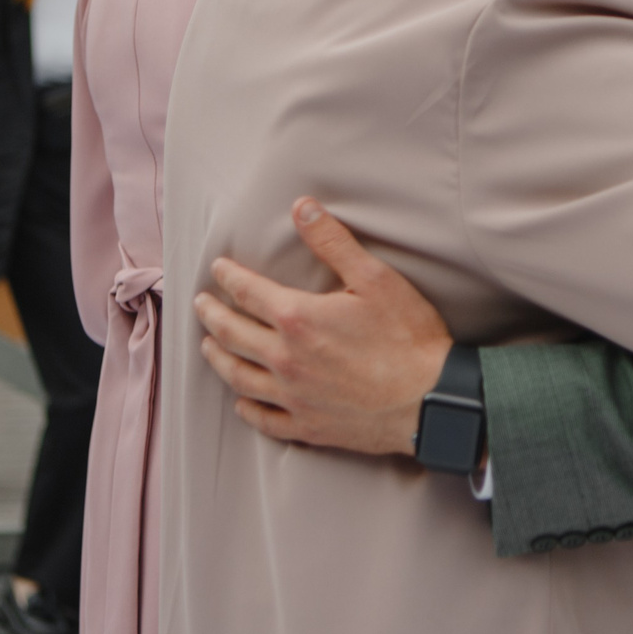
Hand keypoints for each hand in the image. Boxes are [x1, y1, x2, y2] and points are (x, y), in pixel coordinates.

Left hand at [196, 199, 455, 456]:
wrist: (433, 400)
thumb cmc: (408, 337)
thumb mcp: (375, 279)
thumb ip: (333, 242)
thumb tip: (301, 207)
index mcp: (297, 318)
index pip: (248, 292)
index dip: (229, 277)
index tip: (218, 269)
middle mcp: (285, 359)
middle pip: (232, 334)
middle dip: (211, 315)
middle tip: (200, 304)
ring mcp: (293, 396)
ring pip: (239, 377)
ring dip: (218, 358)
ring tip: (207, 347)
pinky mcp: (309, 426)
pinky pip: (265, 419)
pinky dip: (247, 409)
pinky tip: (241, 403)